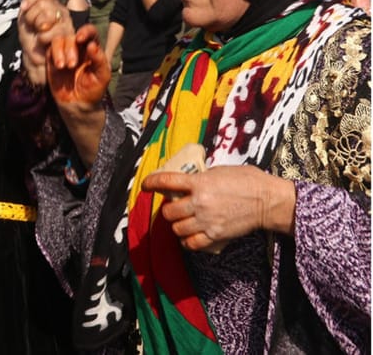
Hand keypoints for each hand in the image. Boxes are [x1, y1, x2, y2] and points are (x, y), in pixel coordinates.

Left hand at [17, 0, 74, 85]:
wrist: (36, 62)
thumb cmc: (31, 41)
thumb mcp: (25, 19)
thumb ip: (29, 0)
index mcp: (52, 6)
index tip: (23, 8)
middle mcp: (62, 13)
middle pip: (44, 4)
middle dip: (32, 17)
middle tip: (33, 29)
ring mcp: (67, 25)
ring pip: (48, 17)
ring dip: (38, 29)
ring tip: (38, 38)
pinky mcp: (70, 39)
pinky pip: (54, 32)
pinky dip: (44, 38)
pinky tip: (42, 43)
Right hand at [46, 23, 109, 105]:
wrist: (78, 105)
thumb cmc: (93, 90)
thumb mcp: (102, 77)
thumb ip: (100, 60)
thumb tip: (92, 45)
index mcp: (92, 48)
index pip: (90, 32)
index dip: (85, 31)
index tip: (80, 38)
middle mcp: (77, 48)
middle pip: (71, 36)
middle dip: (70, 48)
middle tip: (71, 65)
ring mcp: (64, 53)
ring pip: (58, 40)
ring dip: (59, 50)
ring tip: (63, 67)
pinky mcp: (52, 60)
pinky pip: (49, 50)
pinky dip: (53, 55)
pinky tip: (58, 67)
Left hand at [142, 165, 297, 252]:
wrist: (269, 200)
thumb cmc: (247, 181)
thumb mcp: (220, 171)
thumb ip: (200, 178)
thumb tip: (185, 183)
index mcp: (200, 182)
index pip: (167, 181)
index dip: (152, 183)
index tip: (145, 185)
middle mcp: (200, 203)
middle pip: (169, 211)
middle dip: (168, 209)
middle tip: (175, 206)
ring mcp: (207, 221)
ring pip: (177, 229)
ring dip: (177, 225)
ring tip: (184, 220)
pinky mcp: (216, 235)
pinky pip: (191, 244)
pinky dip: (187, 241)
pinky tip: (190, 235)